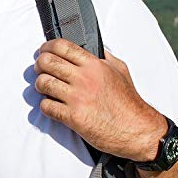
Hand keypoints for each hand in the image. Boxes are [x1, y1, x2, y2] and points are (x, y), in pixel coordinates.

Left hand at [34, 38, 165, 160]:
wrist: (139, 131)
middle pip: (47, 61)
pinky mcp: (73, 118)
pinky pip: (46, 106)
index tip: (43, 51)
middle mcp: (84, 78)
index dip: (47, 47)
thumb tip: (94, 48)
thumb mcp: (120, 70)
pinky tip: (52, 106)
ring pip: (43, 83)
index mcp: (94, 65)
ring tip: (45, 88)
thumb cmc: (129, 102)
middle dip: (39, 65)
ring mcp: (78, 98)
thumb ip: (104, 56)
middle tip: (40, 70)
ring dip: (40, 85)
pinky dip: (45, 105)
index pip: (61, 46)